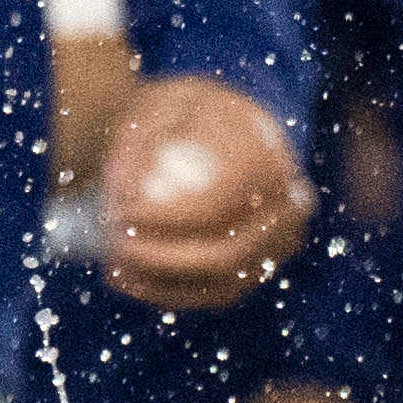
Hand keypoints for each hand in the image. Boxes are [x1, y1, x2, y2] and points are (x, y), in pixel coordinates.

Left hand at [84, 74, 314, 308]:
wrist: (210, 129)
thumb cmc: (177, 117)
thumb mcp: (156, 108)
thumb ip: (141, 144)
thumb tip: (127, 193)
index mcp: (267, 156)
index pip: (220, 204)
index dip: (166, 219)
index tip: (119, 212)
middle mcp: (289, 204)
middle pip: (226, 254)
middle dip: (161, 259)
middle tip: (113, 246)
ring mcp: (281, 242)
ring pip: (223, 283)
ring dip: (161, 281)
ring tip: (112, 264)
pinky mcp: (260, 267)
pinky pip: (218, 294)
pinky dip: (170, 293)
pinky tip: (126, 277)